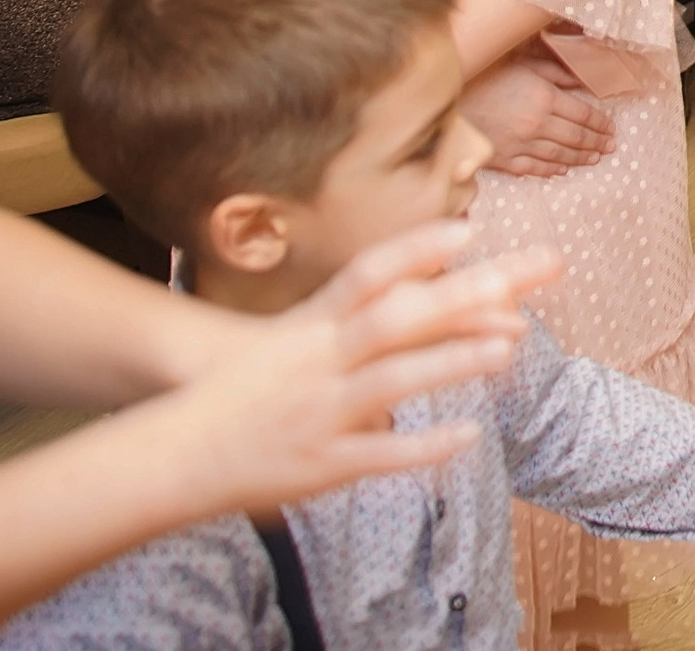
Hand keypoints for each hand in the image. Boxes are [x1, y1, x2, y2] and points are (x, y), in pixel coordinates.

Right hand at [176, 222, 559, 509]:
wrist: (170, 453)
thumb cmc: (239, 390)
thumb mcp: (286, 338)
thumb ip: (348, 317)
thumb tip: (417, 289)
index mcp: (309, 326)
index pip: (367, 276)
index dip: (416, 251)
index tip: (468, 230)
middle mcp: (318, 361)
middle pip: (397, 318)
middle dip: (463, 295)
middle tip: (524, 274)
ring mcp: (321, 412)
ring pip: (392, 381)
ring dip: (451, 361)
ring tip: (511, 345)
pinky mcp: (322, 465)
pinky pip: (381, 455)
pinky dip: (425, 447)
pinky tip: (471, 435)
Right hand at [459, 46, 614, 178]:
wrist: (445, 102)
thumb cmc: (485, 76)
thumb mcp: (524, 65)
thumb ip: (556, 73)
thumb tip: (585, 79)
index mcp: (544, 98)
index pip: (584, 114)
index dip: (601, 123)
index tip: (612, 128)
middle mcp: (537, 124)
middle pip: (576, 137)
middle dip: (597, 142)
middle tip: (611, 147)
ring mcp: (520, 145)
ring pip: (560, 156)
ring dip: (581, 158)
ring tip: (595, 158)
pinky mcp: (504, 159)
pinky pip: (534, 168)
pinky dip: (551, 170)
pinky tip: (562, 170)